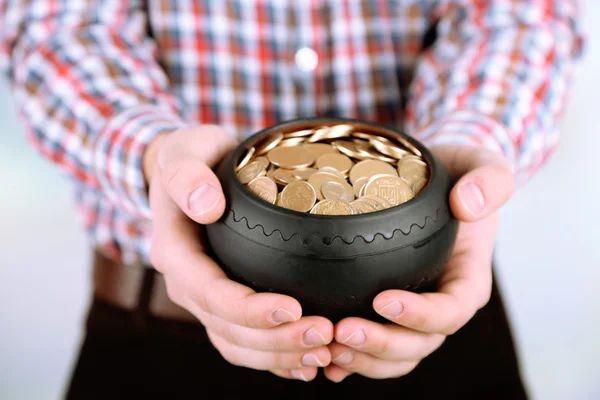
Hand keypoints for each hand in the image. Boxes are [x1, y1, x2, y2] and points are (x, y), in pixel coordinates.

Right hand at [144, 126, 333, 380]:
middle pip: (228, 329)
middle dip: (276, 340)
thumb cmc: (190, 159)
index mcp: (176, 253)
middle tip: (325, 335)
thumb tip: (207, 207)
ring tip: (325, 353)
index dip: (250, 309)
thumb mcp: (184, 153)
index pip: (210, 293)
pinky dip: (274, 359)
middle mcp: (187, 285)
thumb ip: (188, 175)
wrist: (187, 174)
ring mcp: (204, 299)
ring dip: (279, 356)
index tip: (293, 307)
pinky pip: (244, 343)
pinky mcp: (223, 304)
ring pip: (237, 345)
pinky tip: (306, 364)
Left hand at [324, 144, 514, 381]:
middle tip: (342, 332)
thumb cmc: (457, 177)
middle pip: (420, 343)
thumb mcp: (481, 166)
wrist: (435, 184)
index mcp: (467, 278)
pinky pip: (378, 350)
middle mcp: (443, 303)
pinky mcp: (391, 313)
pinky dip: (354, 362)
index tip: (383, 299)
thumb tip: (468, 205)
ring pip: (398, 356)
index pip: (452, 310)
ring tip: (328, 349)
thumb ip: (489, 180)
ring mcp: (416, 313)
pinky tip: (326, 363)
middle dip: (382, 345)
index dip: (420, 315)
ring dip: (365, 360)